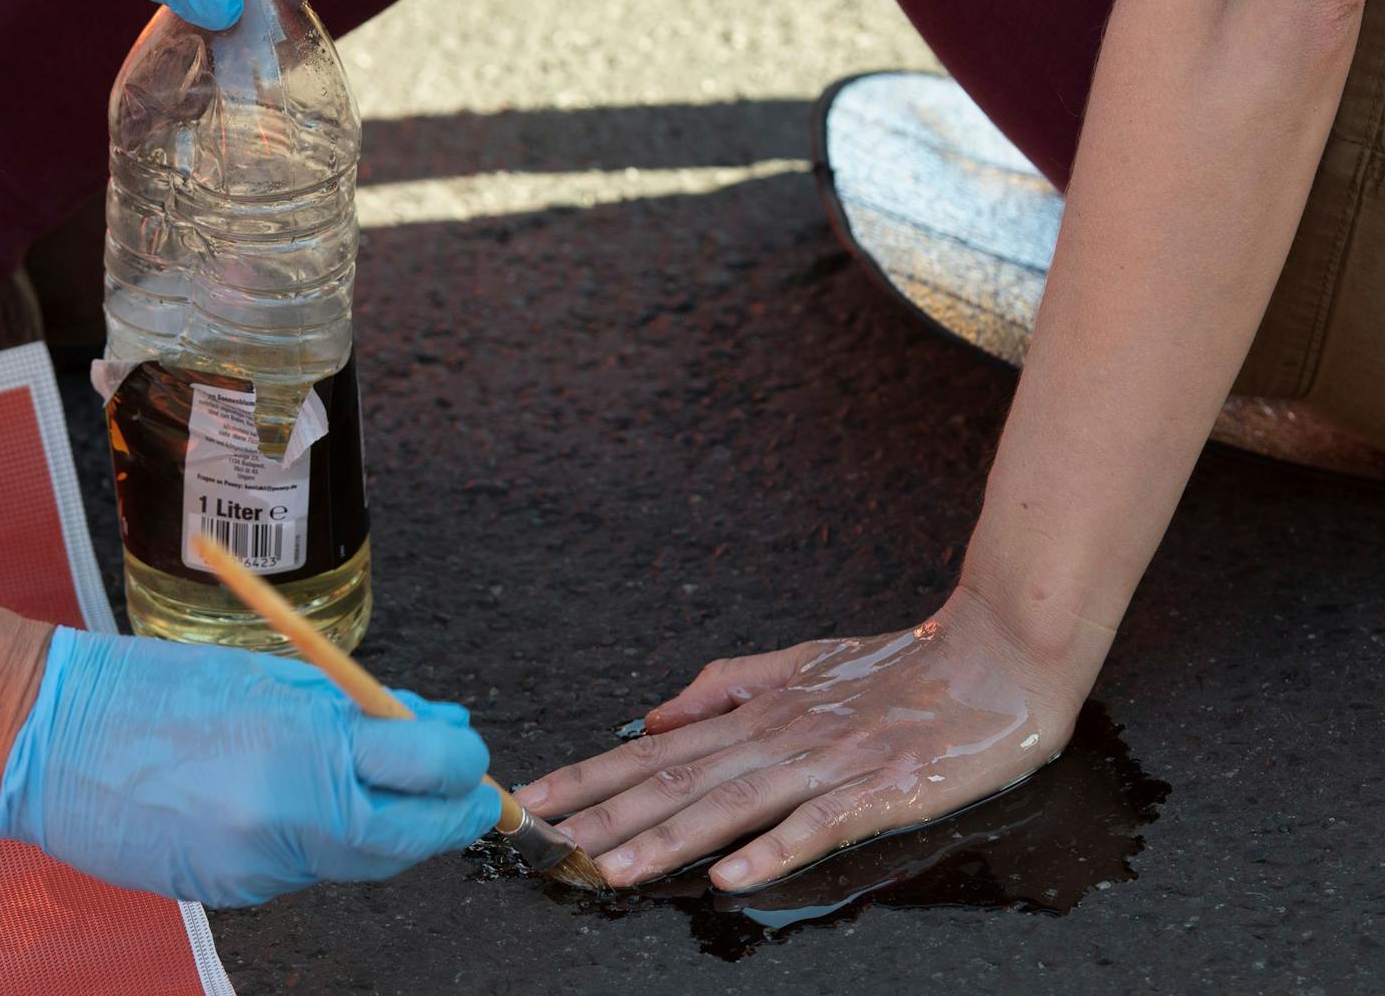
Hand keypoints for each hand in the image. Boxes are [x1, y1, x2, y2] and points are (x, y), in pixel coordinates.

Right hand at [0, 627, 500, 906]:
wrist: (46, 738)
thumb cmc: (149, 689)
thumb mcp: (271, 676)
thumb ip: (358, 707)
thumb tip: (434, 725)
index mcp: (303, 749)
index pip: (429, 774)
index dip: (462, 768)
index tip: (467, 754)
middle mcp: (288, 821)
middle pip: (409, 839)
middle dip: (442, 813)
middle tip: (455, 785)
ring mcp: (258, 866)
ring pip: (361, 861)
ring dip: (384, 825)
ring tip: (374, 781)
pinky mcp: (232, 891)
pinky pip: (306, 870)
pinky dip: (323, 840)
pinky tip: (299, 803)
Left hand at [513, 590, 1099, 889]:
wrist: (998, 654)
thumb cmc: (901, 666)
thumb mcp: (802, 663)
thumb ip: (726, 685)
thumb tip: (653, 715)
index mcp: (757, 714)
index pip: (655, 752)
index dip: (591, 777)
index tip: (534, 799)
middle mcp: (779, 737)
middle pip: (677, 782)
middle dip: (606, 817)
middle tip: (546, 844)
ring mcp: (828, 764)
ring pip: (732, 805)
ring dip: (668, 840)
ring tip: (613, 868)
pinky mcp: (880, 789)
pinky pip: (818, 824)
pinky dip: (773, 849)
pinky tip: (732, 877)